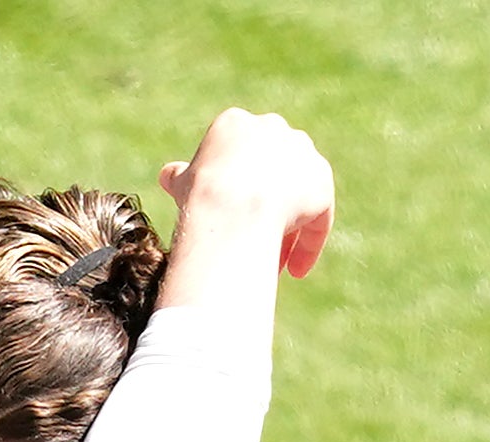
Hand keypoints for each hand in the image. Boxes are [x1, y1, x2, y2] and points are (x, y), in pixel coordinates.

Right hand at [157, 107, 334, 278]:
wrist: (232, 207)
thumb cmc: (200, 196)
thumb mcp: (183, 184)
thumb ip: (182, 177)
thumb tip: (169, 176)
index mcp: (235, 124)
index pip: (239, 162)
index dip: (234, 196)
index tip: (228, 222)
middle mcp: (272, 128)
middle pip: (271, 176)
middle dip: (264, 210)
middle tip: (253, 243)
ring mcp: (300, 152)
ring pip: (296, 196)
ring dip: (287, 230)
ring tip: (274, 263)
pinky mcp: (321, 180)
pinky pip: (317, 216)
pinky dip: (309, 243)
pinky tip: (295, 269)